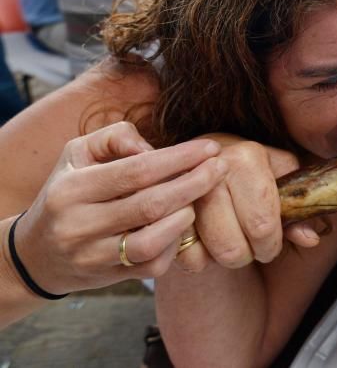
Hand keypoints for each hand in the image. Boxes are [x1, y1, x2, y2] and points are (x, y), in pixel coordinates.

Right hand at [10, 122, 226, 294]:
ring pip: (152, 242)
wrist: (36, 251)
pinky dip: (174, 244)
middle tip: (220, 167)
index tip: (209, 147)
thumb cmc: (68, 191)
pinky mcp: (109, 278)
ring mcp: (93, 257)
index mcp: (72, 190)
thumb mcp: (77, 154)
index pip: (136, 171)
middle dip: (194, 184)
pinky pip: (152, 266)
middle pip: (150, 205)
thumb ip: (115, 138)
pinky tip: (183, 224)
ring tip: (200, 197)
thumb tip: (151, 148)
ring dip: (185, 217)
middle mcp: (78, 226)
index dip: (178, 158)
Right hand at [173, 135, 321, 272]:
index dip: (271, 246)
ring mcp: (181, 187)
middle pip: (234, 248)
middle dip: (249, 255)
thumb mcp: (281, 179)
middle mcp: (212, 169)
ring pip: (209, 254)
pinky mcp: (160, 206)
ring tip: (232, 239)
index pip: (262, 225)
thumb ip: (297, 209)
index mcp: (247, 157)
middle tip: (251, 245)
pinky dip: (199, 258)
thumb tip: (310, 238)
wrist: (206, 156)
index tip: (271, 244)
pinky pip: (184, 255)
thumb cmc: (252, 170)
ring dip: (225, 257)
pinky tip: (207, 240)